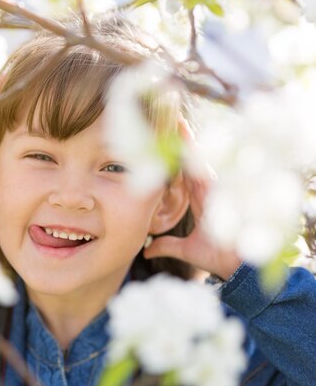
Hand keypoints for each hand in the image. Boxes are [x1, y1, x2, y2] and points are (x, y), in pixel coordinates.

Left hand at [143, 118, 242, 279]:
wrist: (239, 267)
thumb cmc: (218, 257)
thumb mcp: (186, 249)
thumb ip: (166, 246)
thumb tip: (147, 251)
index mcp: (200, 199)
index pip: (183, 172)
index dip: (173, 156)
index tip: (160, 139)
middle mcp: (208, 190)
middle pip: (191, 160)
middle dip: (180, 140)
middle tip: (166, 118)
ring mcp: (215, 188)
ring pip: (199, 159)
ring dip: (187, 141)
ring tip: (175, 121)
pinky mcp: (221, 190)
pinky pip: (206, 167)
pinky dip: (197, 153)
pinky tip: (186, 137)